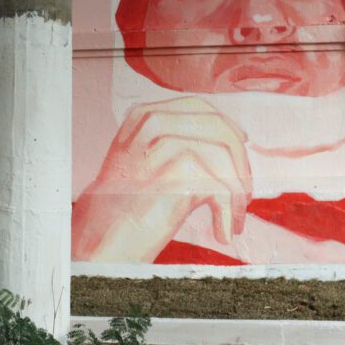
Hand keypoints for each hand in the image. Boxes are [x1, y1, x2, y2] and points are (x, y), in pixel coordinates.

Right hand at [72, 97, 251, 261]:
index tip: (241, 146)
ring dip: (237, 191)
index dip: (226, 125)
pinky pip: (220, 187)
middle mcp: (150, 125)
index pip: (197, 106)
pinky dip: (229, 213)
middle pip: (215, 126)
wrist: (101, 238)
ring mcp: (159, 150)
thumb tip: (234, 135)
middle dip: (238, 160)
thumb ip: (177, 140)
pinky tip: (223, 232)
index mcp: (142, 115)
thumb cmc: (128, 204)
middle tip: (243, 195)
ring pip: (222, 155)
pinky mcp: (171, 179)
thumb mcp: (146, 159)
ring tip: (234, 218)